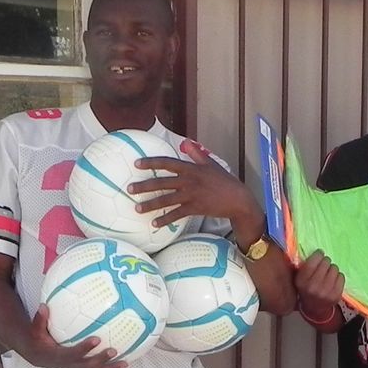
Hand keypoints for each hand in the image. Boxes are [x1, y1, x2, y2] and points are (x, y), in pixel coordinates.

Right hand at [23, 304, 124, 367]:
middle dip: (101, 360)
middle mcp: (69, 366)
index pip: (73, 354)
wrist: (38, 355)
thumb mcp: (36, 330)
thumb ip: (40, 319)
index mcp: (59, 356)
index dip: (85, 348)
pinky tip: (123, 363)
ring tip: (125, 363)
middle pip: (87, 366)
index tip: (97, 339)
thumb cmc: (39, 340)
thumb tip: (44, 306)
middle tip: (114, 350)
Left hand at [132, 144, 263, 241]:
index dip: (151, 163)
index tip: (137, 164)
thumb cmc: (224, 181)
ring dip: (150, 205)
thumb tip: (185, 143)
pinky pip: (176, 215)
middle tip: (129, 189)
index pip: (167, 163)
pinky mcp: (194, 208)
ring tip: (137, 208)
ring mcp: (190, 195)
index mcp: (191, 168)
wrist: (237, 199)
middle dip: (144, 186)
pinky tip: (155, 224)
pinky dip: (165, 220)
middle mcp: (188, 181)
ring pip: (166, 200)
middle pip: (161, 183)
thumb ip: (196, 154)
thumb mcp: (210, 164)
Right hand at [294, 251, 345, 324]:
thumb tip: (317, 250)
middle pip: (326, 262)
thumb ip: (304, 264)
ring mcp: (326, 292)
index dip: (318, 255)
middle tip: (323, 267)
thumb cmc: (307, 288)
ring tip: (328, 275)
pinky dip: (338, 277)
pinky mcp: (336, 295)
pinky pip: (341, 277)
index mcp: (302, 281)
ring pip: (335, 268)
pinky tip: (333, 281)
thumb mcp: (299, 278)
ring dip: (332, 269)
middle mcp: (313, 287)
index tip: (319, 254)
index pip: (314, 260)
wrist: (314, 309)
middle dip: (325, 262)